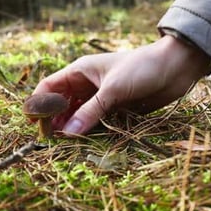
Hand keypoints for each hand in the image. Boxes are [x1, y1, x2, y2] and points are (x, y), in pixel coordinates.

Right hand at [33, 35, 210, 134]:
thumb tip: (67, 132)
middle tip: (49, 139)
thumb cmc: (141, 68)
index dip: (39, 103)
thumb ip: (90, 111)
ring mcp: (99, 96)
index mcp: (80, 71)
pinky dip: (86, 130)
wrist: (175, 67)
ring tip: (64, 142)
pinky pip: (93, 120)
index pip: (49, 86)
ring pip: (75, 113)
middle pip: (60, 103)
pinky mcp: (113, 107)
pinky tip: (83, 140)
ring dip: (69, 126)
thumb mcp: (113, 89)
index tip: (35, 123)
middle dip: (53, 119)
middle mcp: (86, 84)